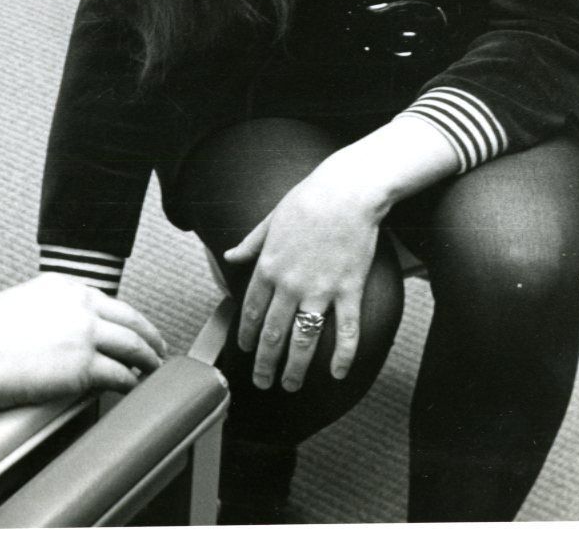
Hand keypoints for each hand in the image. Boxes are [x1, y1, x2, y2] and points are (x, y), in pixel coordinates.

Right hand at [0, 274, 166, 410]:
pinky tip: (131, 386)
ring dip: (147, 359)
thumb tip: (57, 328)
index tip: (130, 327)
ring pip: (133, 346)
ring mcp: (85, 334)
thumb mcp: (18, 304)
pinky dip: (130, 382)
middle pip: (130, 319)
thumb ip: (46, 310)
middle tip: (156, 347)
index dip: (124, 317)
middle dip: (148, 335)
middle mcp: (79, 305)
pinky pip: (120, 375)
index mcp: (62, 286)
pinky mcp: (85, 367)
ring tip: (152, 368)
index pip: (107, 301)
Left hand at [223, 158, 386, 392]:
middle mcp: (289, 284)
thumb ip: (250, 245)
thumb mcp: (269, 221)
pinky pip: (346, 331)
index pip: (250, 311)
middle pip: (273, 334)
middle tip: (263, 383)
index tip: (245, 352)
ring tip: (291, 385)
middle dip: (265, 363)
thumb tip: (230, 256)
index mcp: (267, 267)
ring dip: (296, 368)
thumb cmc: (307, 200)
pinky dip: (342, 355)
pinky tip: (336, 373)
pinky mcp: (349, 290)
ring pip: (304, 340)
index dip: (246, 336)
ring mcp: (320, 290)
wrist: (346, 192)